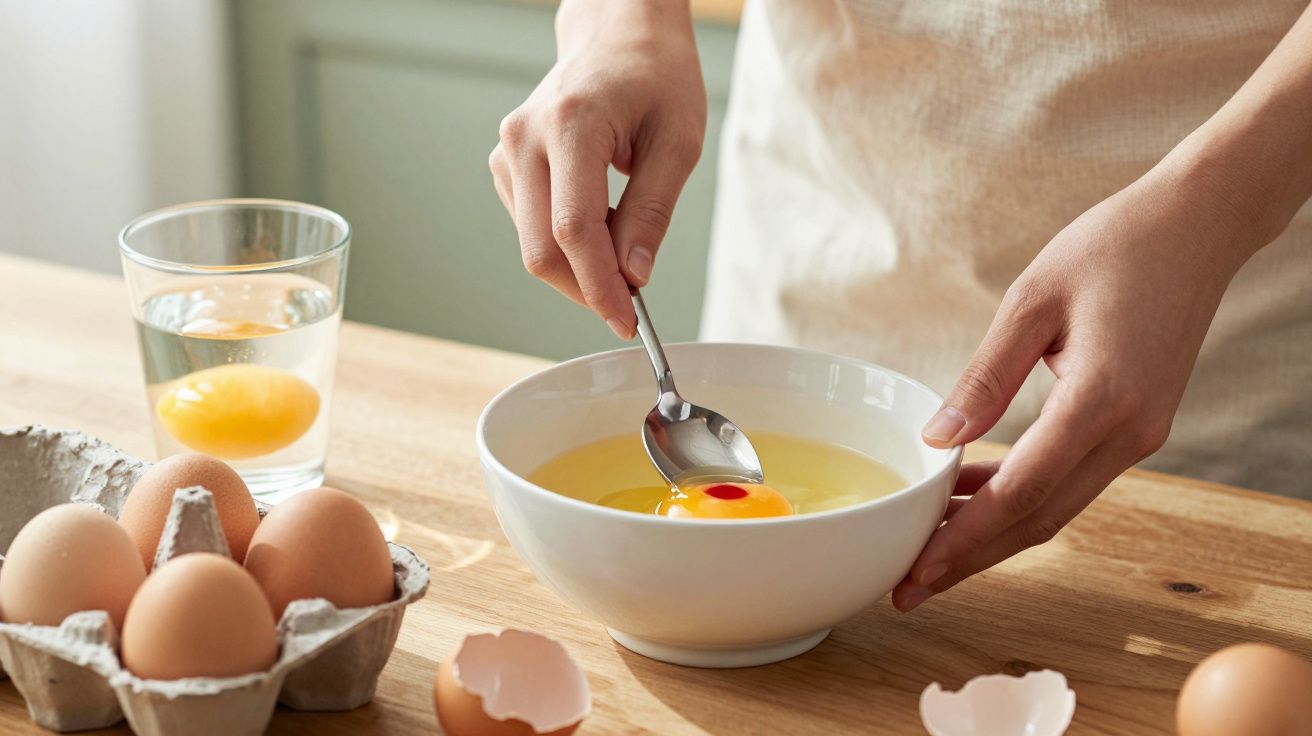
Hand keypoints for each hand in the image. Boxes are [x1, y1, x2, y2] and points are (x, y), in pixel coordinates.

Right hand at [489, 0, 706, 337]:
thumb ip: (652, 212)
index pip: (574, 229)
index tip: (628, 320)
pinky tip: (600, 228)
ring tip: (624, 245)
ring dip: (578, 268)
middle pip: (541, 248)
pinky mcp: (505, 164)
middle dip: (587, 288)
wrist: (619, 35)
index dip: (600, 285)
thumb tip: (634, 276)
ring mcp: (508, 150)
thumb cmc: (656, 77)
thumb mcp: (677, 142)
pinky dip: (565, 245)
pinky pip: (529, 227)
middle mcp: (526, 137)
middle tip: (630, 305)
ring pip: (532, 244)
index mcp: (571, 124)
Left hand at [891, 166, 1261, 611]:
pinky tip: (969, 494)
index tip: (916, 568)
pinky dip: (1018, 495)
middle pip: (1039, 519)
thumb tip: (938, 438)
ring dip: (991, 532)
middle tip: (909, 587)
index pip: (1022, 492)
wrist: (1197, 227)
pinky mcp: (1136, 427)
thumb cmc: (1113, 248)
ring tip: (927, 549)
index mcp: (1103, 399)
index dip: (965, 536)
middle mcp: (1130, 431)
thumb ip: (984, 376)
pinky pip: (1069, 478)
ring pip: (1055, 506)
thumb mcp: (1031, 300)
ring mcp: (1140, 434)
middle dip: (971, 558)